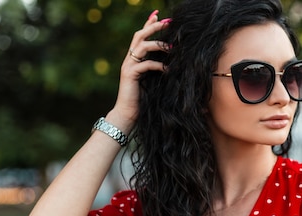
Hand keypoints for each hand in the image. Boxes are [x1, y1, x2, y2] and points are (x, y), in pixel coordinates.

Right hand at [110, 10, 170, 129]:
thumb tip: (173, 63)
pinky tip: (168, 69)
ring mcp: (128, 66)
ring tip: (172, 47)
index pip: (141, 36)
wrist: (128, 114)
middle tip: (167, 21)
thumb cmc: (142, 100)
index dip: (148, 24)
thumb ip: (157, 70)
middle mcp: (129, 59)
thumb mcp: (152, 81)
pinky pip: (145, 65)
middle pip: (140, 36)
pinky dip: (158, 65)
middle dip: (153, 27)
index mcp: (134, 59)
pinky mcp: (130, 75)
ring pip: (142, 47)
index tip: (159, 15)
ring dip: (158, 44)